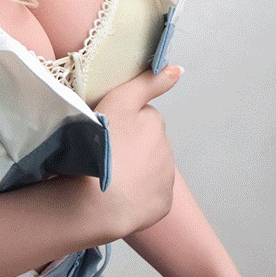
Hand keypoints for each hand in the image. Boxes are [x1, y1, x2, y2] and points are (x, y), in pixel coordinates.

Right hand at [96, 75, 180, 247]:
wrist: (98, 200)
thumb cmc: (103, 146)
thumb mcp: (119, 102)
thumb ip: (147, 83)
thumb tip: (177, 70)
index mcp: (156, 124)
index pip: (140, 116)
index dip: (121, 122)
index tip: (105, 132)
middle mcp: (167, 151)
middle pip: (145, 144)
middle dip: (130, 147)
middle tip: (105, 154)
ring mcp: (165, 180)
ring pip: (148, 170)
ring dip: (134, 171)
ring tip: (109, 176)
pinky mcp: (161, 206)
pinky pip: (150, 196)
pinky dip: (138, 196)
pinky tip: (119, 196)